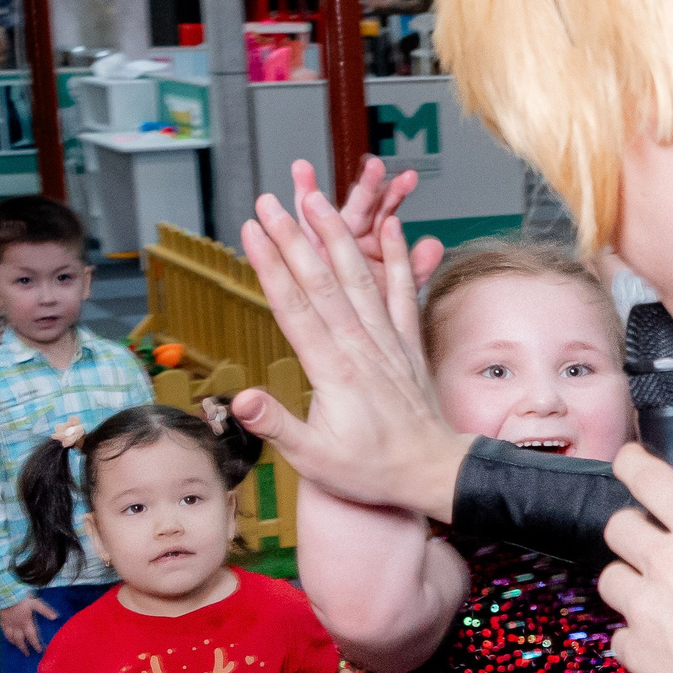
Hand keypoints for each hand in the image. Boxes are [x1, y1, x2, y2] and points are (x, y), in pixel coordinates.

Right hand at [0, 595, 58, 654]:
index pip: (32, 637)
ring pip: (10, 637)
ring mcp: (8, 624)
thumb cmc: (21, 599)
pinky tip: (7, 637)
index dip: (36, 645)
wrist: (5, 594)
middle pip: (20, 640)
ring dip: (15, 643)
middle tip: (27, 654)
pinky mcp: (2, 620)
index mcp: (26, 623)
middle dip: (24, 648)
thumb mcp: (36, 603)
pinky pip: (3, 631)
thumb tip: (55, 617)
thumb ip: (45, 610)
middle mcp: (17, 626)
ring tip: (17, 646)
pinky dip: (6, 636)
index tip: (39, 651)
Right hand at [233, 175, 468, 519]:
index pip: (293, 306)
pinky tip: (391, 227)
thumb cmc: (372, 469)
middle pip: (321, 280)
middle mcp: (361, 346)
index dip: (269, 264)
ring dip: (336, 235)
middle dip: (293, 236)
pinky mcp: (408, 343)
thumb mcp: (314, 458)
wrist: (432, 472)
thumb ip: (276, 424)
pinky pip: (403, 291)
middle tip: (270, 201)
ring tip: (317, 199)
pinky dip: (398, 258)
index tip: (252, 231)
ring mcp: (388, 340)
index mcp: (333, 370)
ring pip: (359, 276)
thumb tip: (240, 399)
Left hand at [597, 445, 672, 672]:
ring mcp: (644, 606)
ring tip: (655, 604)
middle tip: (650, 550)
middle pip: (617, 527)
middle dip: (630, 535)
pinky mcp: (635, 648)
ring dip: (629, 587)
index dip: (633, 463)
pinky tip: (660, 648)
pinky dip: (635, 640)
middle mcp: (667, 561)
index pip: (652, 479)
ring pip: (609, 579)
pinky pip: (619, 635)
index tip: (628, 460)